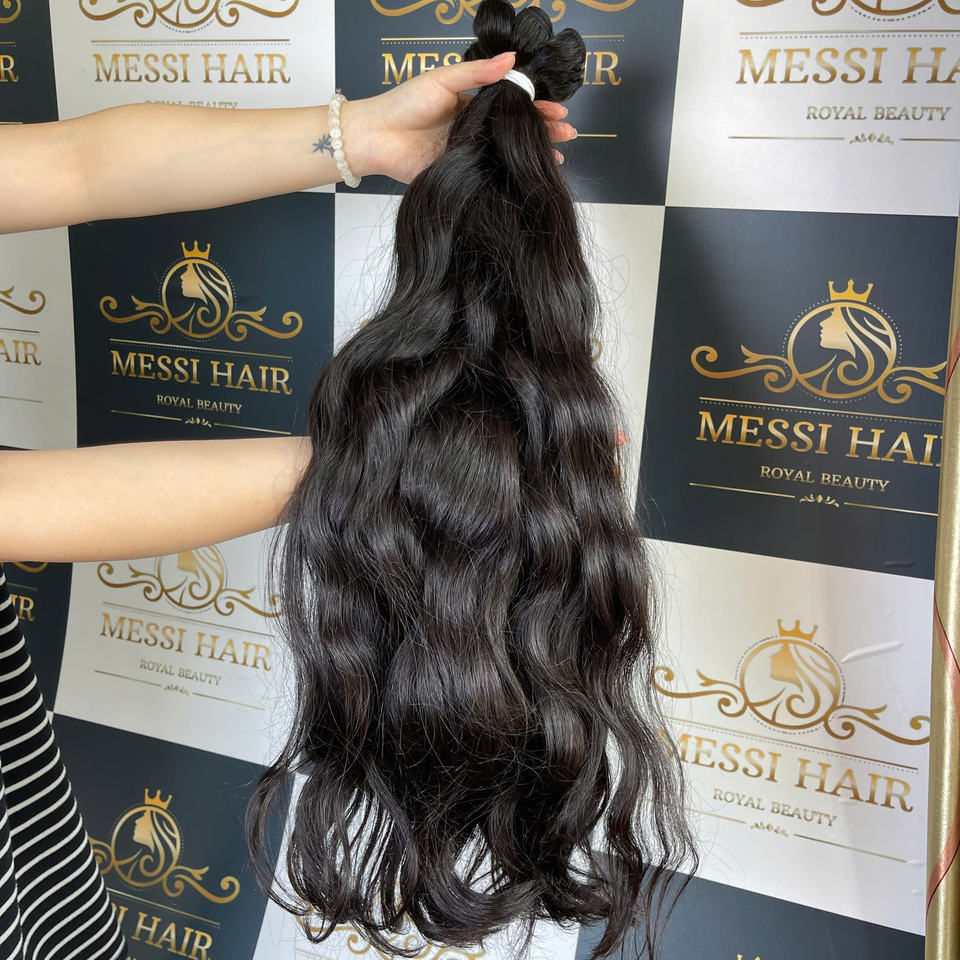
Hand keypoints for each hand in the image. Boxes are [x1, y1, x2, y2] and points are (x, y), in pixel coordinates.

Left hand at [345, 51, 576, 182]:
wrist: (376, 136)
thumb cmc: (404, 104)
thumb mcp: (443, 80)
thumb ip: (476, 74)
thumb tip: (511, 60)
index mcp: (473, 105)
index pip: (513, 105)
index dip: (536, 108)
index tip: (558, 112)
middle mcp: (475, 130)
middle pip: (515, 131)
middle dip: (543, 134)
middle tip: (567, 135)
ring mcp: (470, 154)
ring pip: (507, 155)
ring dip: (532, 157)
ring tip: (556, 159)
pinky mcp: (461, 175)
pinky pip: (489, 176)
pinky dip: (508, 177)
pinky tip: (527, 178)